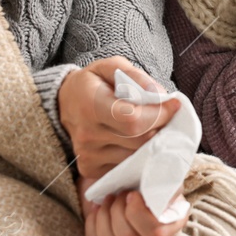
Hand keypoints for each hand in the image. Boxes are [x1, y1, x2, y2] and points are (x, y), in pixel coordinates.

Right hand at [56, 56, 178, 179]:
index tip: (173, 105)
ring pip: (136, 157)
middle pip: (139, 141)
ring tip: (150, 127)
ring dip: (150, 143)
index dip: (159, 115)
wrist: (62, 104)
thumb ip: (136, 76)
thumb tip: (160, 94)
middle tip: (165, 116)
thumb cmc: (92, 83)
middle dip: (160, 128)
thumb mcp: (111, 66)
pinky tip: (134, 141)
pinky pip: (125, 167)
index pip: (133, 120)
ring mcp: (88, 156)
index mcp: (91, 105)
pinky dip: (137, 155)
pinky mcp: (90, 169)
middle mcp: (87, 135)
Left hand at [78, 179, 188, 235]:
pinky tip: (98, 208)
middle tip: (120, 193)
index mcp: (171, 226)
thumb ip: (162, 182)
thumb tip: (159, 181)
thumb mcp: (160, 177)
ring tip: (109, 198)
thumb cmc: (148, 180)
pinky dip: (92, 223)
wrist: (132, 187)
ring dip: (104, 216)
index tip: (132, 194)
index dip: (137, 214)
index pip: (155, 234)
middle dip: (118, 210)